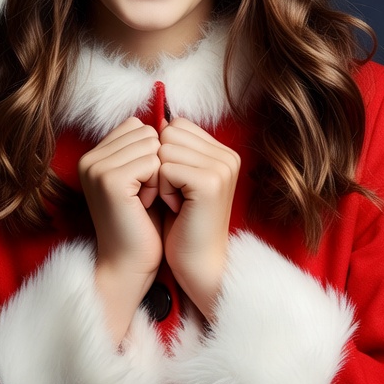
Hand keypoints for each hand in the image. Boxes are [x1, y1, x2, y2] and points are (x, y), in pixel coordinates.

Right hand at [78, 118, 162, 341]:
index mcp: (94, 155)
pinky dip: (158, 184)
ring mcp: (97, 168)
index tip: (145, 185)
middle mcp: (90, 158)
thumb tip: (169, 118)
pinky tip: (145, 205)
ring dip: (159, 174)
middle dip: (157, 163)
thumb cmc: (143, 223)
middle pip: (146, 132)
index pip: (138, 126)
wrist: (131, 264)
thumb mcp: (143, 178)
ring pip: (152, 145)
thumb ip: (145, 148)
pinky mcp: (110, 180)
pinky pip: (153, 162)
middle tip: (146, 195)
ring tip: (145, 200)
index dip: (152, 154)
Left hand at [157, 118, 239, 319]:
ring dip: (160, 178)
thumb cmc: (182, 223)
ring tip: (177, 202)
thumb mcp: (178, 179)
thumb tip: (156, 120)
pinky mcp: (209, 182)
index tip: (175, 185)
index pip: (176, 125)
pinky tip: (177, 208)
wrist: (197, 263)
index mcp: (222, 152)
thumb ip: (174, 148)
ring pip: (164, 150)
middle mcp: (227, 156)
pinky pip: (165, 168)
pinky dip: (162, 190)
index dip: (164, 154)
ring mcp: (221, 168)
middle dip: (161, 165)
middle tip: (175, 195)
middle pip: (168, 134)